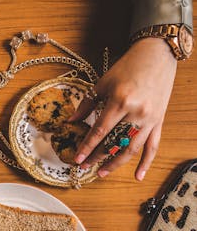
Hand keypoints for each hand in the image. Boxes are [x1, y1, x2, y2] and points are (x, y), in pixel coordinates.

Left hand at [70, 37, 176, 180]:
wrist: (156, 55)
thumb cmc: (128, 67)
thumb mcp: (103, 83)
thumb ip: (87, 104)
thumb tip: (71, 120)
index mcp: (120, 101)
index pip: (100, 131)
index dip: (87, 147)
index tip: (77, 159)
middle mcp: (136, 113)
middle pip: (114, 143)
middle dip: (97, 157)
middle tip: (85, 166)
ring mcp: (150, 119)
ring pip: (132, 149)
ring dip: (116, 163)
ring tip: (102, 172)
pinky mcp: (159, 121)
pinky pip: (153, 146)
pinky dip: (146, 162)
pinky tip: (137, 175)